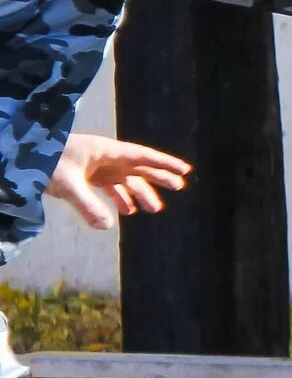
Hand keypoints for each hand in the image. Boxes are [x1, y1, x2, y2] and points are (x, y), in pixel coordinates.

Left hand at [46, 134, 189, 229]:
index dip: (164, 163)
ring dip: (139, 193)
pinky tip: (126, 211)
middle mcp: (104, 157)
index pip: (141, 156)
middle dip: (158, 177)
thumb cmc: (43, 162)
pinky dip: (119, 198)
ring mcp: (95, 166)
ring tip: (154, 209)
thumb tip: (108, 227)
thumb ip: (87, 205)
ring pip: (125, 179)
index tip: (185, 170)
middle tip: (179, 187)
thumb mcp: (66, 184)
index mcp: (104, 150)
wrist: (20, 157)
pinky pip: (109, 187)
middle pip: (138, 167)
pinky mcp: (86, 175)